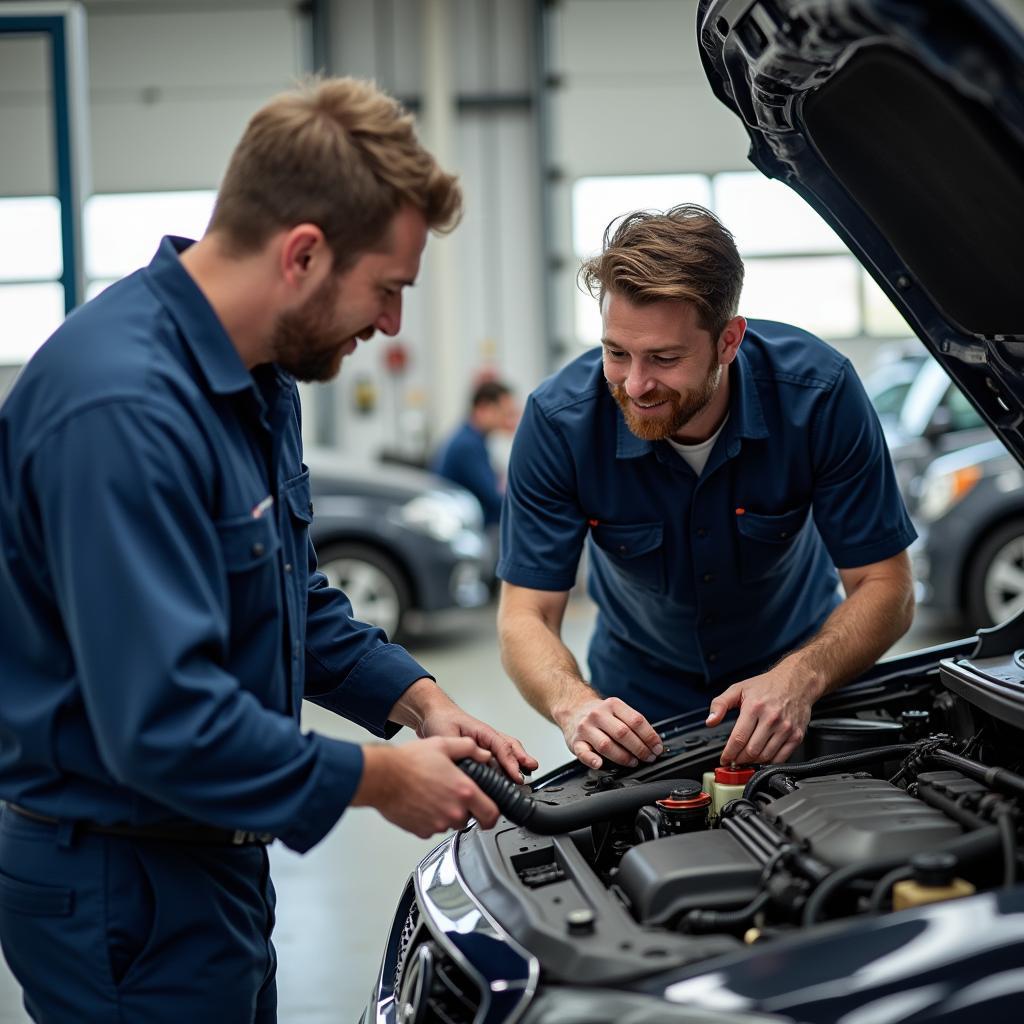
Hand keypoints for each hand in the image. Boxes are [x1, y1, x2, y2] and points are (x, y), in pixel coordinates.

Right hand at [354, 737, 499, 837]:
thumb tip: (483, 754)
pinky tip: (423, 802)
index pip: (491, 814)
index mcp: (464, 791)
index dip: (493, 815)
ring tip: (434, 794)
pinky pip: (433, 829)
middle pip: (470, 819)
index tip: (490, 814)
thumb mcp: (443, 745)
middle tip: (453, 795)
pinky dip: (431, 818)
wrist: (383, 777)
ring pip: (451, 823)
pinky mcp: (422, 831)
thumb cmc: (408, 762)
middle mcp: (453, 811)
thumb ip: (469, 748)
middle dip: (466, 809)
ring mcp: (437, 824)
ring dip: (447, 813)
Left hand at [389, 678, 537, 782]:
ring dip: (518, 762)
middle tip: (532, 769)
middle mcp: (488, 737)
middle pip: (511, 747)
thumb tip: (473, 766)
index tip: (517, 775)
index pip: (502, 747)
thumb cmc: (441, 720)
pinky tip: (509, 777)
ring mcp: (486, 743)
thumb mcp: (447, 735)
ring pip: (508, 751)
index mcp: (483, 731)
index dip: (511, 763)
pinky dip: (507, 766)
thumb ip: (461, 750)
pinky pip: (499, 758)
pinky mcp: (481, 751)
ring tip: (528, 774)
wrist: (433, 714)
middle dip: (522, 759)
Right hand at [555, 696, 662, 768]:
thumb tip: (653, 743)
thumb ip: (632, 724)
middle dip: (640, 749)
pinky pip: (583, 752)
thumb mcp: (616, 710)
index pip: (636, 721)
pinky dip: (592, 759)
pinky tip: (600, 764)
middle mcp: (598, 714)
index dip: (650, 736)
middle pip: (623, 733)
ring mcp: (585, 728)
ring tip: (633, 762)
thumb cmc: (600, 715)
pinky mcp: (575, 741)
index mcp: (612, 705)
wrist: (573, 709)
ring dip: (623, 757)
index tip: (657, 748)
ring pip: (606, 744)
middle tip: (648, 757)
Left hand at [705, 666, 813, 764]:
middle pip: (751, 750)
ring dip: (753, 762)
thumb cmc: (767, 685)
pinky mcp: (797, 735)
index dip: (729, 753)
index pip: (738, 738)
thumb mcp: (738, 689)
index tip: (724, 759)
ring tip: (746, 760)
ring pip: (766, 756)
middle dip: (739, 759)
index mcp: (754, 707)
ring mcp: (786, 728)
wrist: (796, 681)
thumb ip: (720, 704)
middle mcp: (771, 718)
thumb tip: (710, 721)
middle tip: (734, 760)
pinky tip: (762, 759)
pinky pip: (782, 757)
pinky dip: (770, 762)